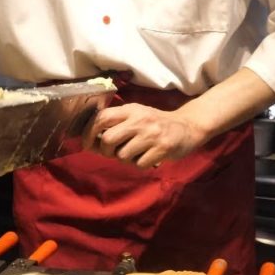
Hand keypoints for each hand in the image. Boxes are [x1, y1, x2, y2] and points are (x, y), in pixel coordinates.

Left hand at [82, 103, 208, 168]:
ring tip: (135, 153)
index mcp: (131, 109)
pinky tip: (148, 157)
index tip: (86, 143)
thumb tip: (90, 141)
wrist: (188, 127)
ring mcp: (152, 134)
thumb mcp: (136, 116)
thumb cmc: (155, 124)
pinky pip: (139, 164)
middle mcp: (140, 120)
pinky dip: (140, 164)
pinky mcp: (162, 149)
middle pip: (108, 139)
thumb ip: (115, 124)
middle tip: (113, 152)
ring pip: (122, 155)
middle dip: (106, 150)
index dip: (89, 132)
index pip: (102, 118)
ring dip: (125, 159)